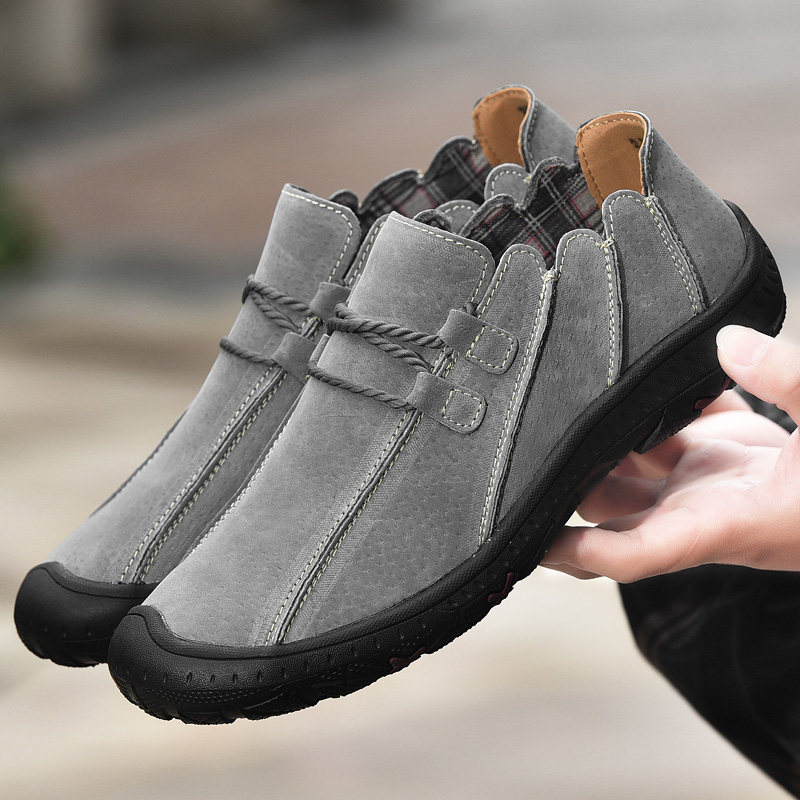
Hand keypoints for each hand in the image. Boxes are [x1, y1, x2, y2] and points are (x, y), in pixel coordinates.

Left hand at [542, 326, 799, 581]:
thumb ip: (791, 384)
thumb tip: (729, 339)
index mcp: (722, 524)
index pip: (635, 553)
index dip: (578, 553)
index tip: (532, 541)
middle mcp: (699, 509)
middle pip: (606, 505)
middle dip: (565, 480)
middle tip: (522, 441)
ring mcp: (703, 481)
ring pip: (624, 466)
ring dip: (596, 439)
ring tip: (556, 396)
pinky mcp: (715, 453)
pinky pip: (663, 431)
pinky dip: (643, 411)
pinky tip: (627, 376)